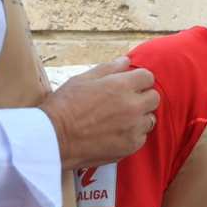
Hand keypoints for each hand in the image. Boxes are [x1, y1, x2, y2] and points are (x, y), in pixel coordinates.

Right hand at [42, 57, 159, 170]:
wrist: (53, 139)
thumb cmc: (64, 106)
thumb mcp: (82, 80)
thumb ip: (108, 69)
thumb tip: (126, 61)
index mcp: (121, 86)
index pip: (148, 77)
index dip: (138, 80)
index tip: (128, 85)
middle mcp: (132, 106)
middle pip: (154, 98)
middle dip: (142, 97)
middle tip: (124, 103)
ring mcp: (133, 127)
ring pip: (150, 119)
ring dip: (139, 118)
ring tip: (119, 120)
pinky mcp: (131, 146)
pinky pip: (142, 137)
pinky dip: (132, 135)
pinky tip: (115, 134)